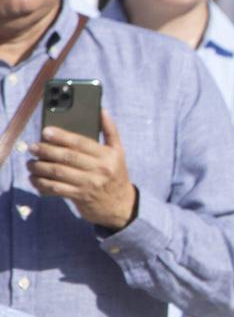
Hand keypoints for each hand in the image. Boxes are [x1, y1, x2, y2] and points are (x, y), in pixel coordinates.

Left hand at [29, 113, 137, 229]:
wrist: (120, 205)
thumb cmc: (115, 174)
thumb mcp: (118, 153)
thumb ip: (111, 131)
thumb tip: (103, 110)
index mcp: (108, 156)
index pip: (81, 143)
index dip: (62, 136)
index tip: (46, 131)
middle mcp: (100, 170)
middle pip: (67, 157)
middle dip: (46, 150)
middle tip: (33, 147)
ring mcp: (89, 184)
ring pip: (58, 172)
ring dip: (40, 167)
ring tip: (30, 163)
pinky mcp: (79, 196)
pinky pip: (56, 188)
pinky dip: (42, 183)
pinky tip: (34, 178)